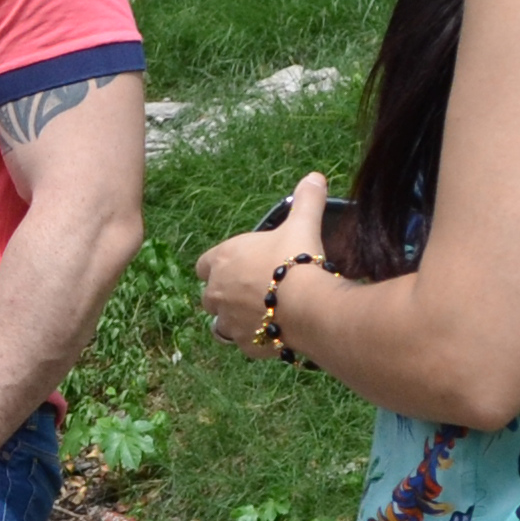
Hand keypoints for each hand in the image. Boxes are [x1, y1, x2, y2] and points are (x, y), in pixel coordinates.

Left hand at [196, 172, 332, 344]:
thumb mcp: (302, 224)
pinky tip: (272, 333)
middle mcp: (217, 292)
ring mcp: (228, 320)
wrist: (306, 304)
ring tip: (257, 315)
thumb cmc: (296, 259)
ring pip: (220, 323)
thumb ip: (306, 200)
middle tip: (252, 291)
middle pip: (209, 295)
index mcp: (222, 260)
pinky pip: (243, 342)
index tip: (237, 266)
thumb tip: (315, 177)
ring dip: (233, 319)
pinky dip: (254, 339)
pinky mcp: (244, 343)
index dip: (218, 266)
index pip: (203, 265)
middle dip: (225, 294)